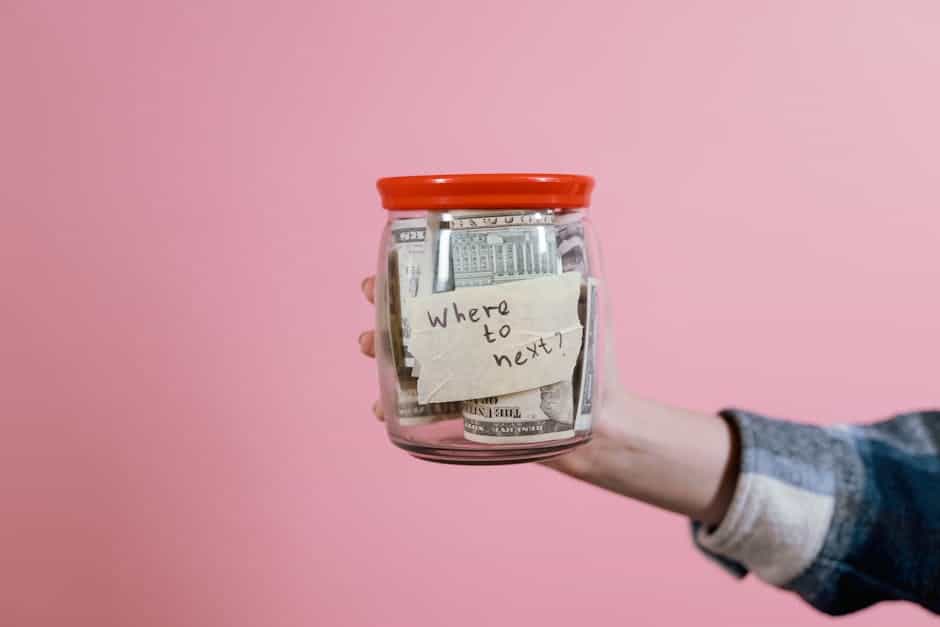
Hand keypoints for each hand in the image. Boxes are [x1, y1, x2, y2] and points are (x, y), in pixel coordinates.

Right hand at [358, 275, 738, 524]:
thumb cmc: (596, 365)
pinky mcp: (466, 417)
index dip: (416, 272)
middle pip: (423, 320)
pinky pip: (422, 412)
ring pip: (413, 360)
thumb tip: (576, 219)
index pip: (450, 286)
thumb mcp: (585, 309)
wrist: (599, 427)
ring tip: (369, 346)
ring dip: (383, 352)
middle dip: (390, 305)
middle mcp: (476, 345)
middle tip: (371, 294)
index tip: (393, 260)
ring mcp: (468, 380)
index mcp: (496, 316)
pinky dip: (396, 409)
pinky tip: (381, 406)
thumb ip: (575, 272)